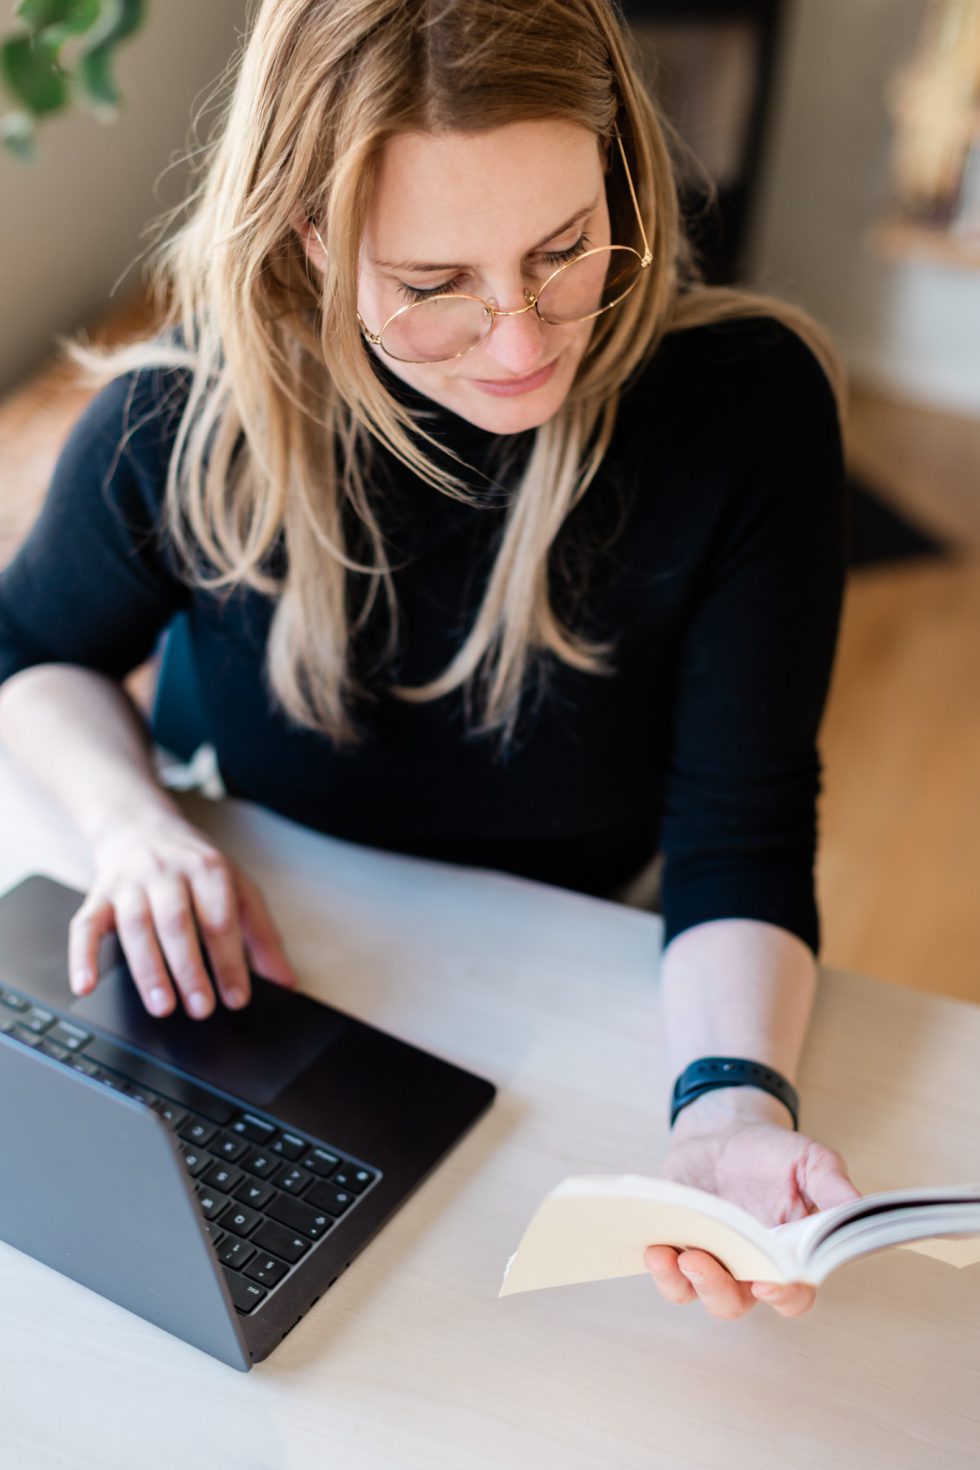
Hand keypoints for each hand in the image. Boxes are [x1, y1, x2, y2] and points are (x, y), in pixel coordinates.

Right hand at [67, 809, 297, 1019]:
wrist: (140, 825)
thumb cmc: (196, 865)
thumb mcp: (239, 888)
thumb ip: (262, 936)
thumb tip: (287, 981)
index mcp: (208, 869)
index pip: (220, 918)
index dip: (230, 960)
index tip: (237, 998)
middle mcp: (167, 872)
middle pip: (177, 922)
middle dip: (189, 969)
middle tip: (202, 1009)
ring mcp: (130, 883)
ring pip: (136, 926)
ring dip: (148, 970)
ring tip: (162, 1006)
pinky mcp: (99, 895)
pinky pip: (85, 925)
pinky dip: (82, 956)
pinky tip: (86, 985)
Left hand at [643, 1094, 860, 1319]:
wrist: (725, 1135)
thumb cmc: (773, 1155)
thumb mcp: (810, 1160)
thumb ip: (832, 1186)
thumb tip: (855, 1210)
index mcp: (789, 1257)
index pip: (793, 1294)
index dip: (783, 1295)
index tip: (769, 1282)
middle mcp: (750, 1270)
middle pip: (736, 1302)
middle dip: (717, 1288)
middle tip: (701, 1262)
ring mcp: (713, 1262)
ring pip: (698, 1293)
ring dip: (683, 1282)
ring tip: (670, 1256)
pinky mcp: (679, 1248)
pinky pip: (669, 1274)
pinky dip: (661, 1268)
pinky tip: (655, 1248)